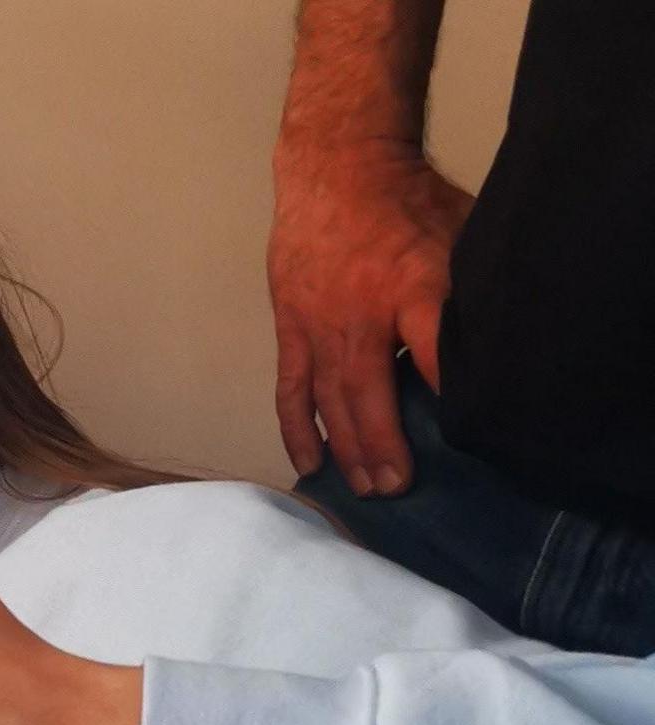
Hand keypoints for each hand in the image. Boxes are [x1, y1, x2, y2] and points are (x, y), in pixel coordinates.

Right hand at [268, 139, 473, 493]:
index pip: (434, 350)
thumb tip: (500, 346)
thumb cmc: (408, 204)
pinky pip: (291, 386)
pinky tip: (310, 462)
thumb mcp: (459, 235)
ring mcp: (319, 323)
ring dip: (347, 447)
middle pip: (372, 392)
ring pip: (330, 398)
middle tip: (397, 489)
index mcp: (413, 286)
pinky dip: (298, 428)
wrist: (335, 169)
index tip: (464, 436)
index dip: (449, 392)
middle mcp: (361, 313)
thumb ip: (469, 291)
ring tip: (363, 489)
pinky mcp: (290, 326)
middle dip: (385, 445)